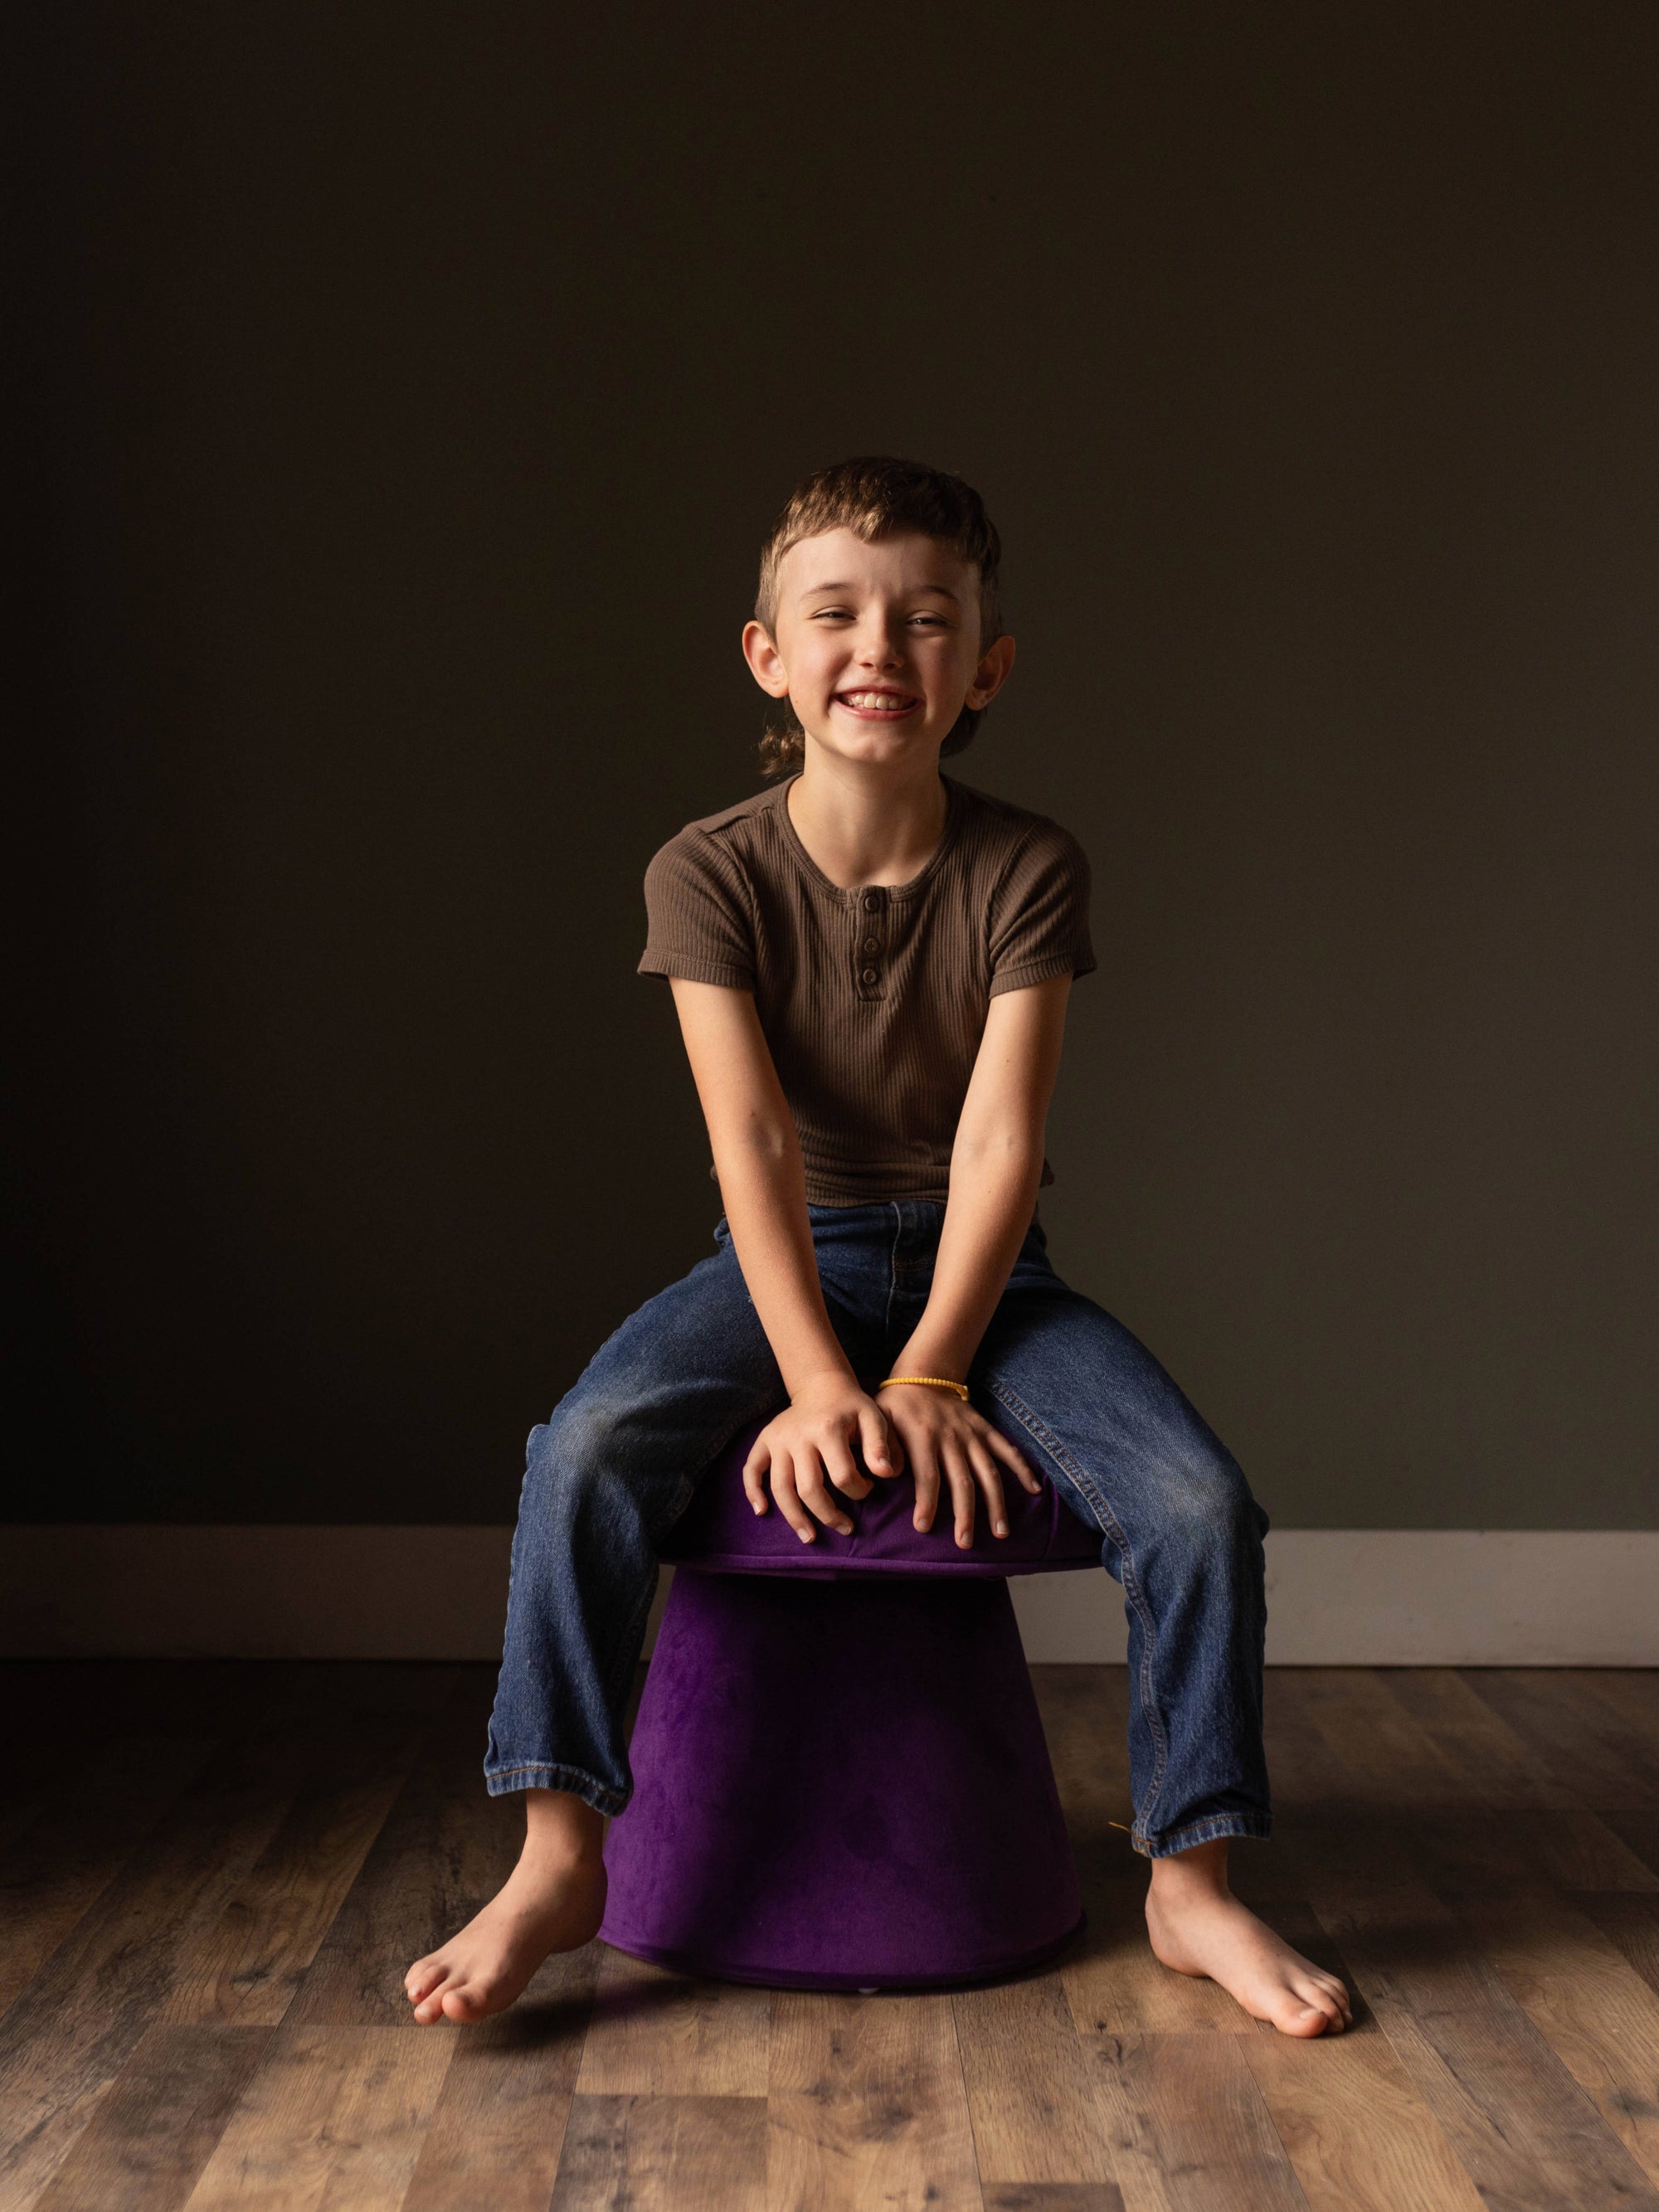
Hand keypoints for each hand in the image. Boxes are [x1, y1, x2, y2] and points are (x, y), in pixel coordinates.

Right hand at [742, 1375, 896, 1543]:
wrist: (822, 1385)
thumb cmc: (852, 1408)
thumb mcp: (873, 1418)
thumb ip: (881, 1446)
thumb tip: (886, 1475)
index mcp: (828, 1429)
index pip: (842, 1475)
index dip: (858, 1490)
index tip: (867, 1489)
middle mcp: (798, 1436)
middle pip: (808, 1488)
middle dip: (828, 1515)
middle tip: (845, 1529)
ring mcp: (778, 1439)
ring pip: (780, 1487)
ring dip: (794, 1517)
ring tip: (809, 1537)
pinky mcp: (765, 1440)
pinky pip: (752, 1469)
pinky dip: (752, 1492)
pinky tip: (762, 1511)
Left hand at [878, 1384, 1040, 1547]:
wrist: (923, 1375)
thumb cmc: (895, 1405)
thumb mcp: (878, 1420)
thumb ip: (881, 1447)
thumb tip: (886, 1474)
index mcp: (922, 1437)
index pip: (927, 1475)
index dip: (926, 1502)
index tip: (924, 1527)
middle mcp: (951, 1438)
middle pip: (962, 1481)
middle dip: (965, 1514)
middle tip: (964, 1543)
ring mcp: (971, 1434)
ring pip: (988, 1472)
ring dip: (996, 1503)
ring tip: (1000, 1532)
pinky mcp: (984, 1429)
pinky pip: (1006, 1449)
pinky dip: (1022, 1468)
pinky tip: (1034, 1490)